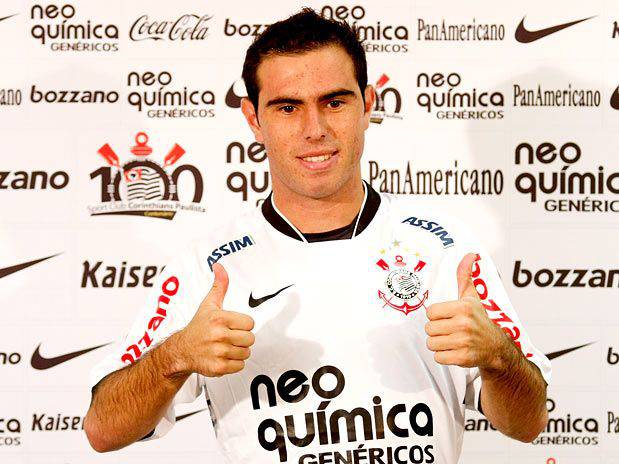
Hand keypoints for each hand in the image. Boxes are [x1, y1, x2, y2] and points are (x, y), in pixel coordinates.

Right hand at [177, 263, 254, 376]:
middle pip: (250, 339)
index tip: (232, 325)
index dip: (243, 324)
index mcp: (220, 318)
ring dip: (238, 351)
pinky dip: (234, 363)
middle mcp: (219, 335)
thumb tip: (219, 266)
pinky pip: (240, 366)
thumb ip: (219, 285)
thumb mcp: (208, 304)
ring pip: (246, 353)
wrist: (181, 350)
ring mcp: (218, 352)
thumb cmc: (198, 326)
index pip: (250, 323)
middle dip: (242, 338)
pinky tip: (222, 357)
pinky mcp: (218, 368)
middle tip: (229, 337)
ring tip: (225, 347)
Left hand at [424, 253, 507, 369]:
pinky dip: (444, 356)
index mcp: (463, 307)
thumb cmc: (480, 320)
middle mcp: (464, 324)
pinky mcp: (463, 358)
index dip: (436, 316)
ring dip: (439, 344)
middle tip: (450, 330)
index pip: (430, 312)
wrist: (497, 348)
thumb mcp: (472, 297)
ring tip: (452, 340)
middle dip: (437, 331)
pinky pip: (438, 357)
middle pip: (429, 329)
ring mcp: (464, 342)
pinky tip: (455, 351)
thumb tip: (469, 254)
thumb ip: (465, 276)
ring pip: (432, 344)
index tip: (447, 317)